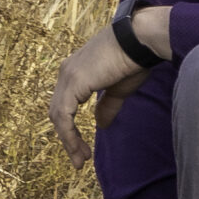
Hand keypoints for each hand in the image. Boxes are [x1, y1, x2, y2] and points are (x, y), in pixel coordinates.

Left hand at [48, 7, 168, 161]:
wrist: (139, 40)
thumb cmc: (134, 59)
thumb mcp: (119, 88)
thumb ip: (107, 106)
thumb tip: (100, 125)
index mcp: (76, 72)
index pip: (65, 105)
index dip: (72, 128)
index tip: (84, 148)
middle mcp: (66, 73)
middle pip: (58, 112)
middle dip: (68, 138)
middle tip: (81, 158)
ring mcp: (67, 77)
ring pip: (58, 116)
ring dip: (68, 140)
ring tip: (80, 159)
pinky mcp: (73, 83)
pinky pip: (64, 115)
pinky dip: (69, 134)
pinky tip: (77, 147)